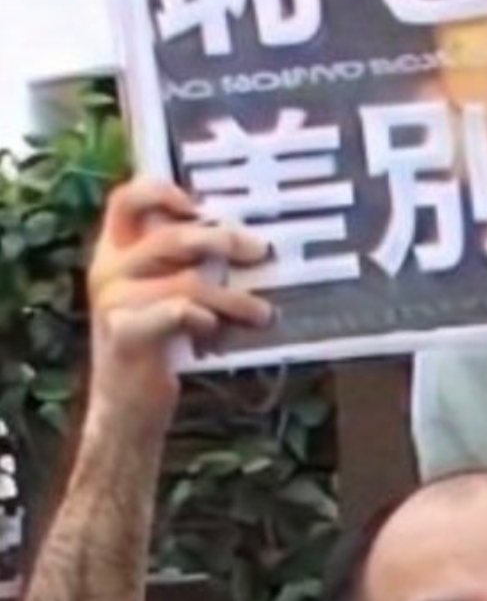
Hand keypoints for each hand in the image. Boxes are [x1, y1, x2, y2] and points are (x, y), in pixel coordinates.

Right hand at [87, 178, 272, 434]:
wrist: (126, 409)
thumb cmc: (155, 352)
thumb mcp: (163, 301)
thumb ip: (183, 270)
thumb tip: (241, 245)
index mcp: (114, 253)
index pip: (127, 201)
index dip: (162, 191)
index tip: (202, 204)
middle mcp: (108, 269)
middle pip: (171, 237)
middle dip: (222, 241)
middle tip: (259, 252)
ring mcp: (113, 301)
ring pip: (187, 282)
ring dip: (233, 296)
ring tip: (263, 313)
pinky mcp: (126, 334)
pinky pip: (176, 312)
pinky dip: (205, 318)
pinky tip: (219, 330)